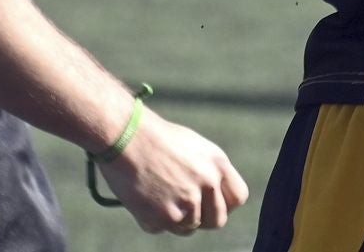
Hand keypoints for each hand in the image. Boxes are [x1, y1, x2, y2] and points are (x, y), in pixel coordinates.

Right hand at [97, 108, 247, 234]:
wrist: (125, 136)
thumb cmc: (155, 138)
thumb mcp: (193, 147)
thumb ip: (208, 171)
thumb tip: (213, 197)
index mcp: (217, 163)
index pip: (238, 197)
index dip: (224, 203)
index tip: (210, 204)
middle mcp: (207, 183)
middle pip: (216, 220)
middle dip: (201, 218)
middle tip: (182, 209)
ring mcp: (187, 201)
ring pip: (187, 227)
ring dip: (172, 218)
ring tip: (155, 193)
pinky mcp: (165, 216)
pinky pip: (161, 229)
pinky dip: (150, 219)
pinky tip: (142, 196)